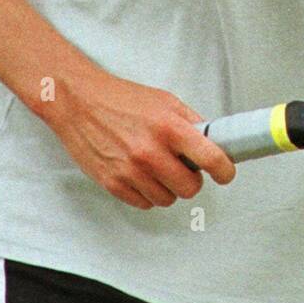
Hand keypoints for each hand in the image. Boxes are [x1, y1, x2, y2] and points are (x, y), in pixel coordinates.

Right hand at [37, 70, 235, 209]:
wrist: (78, 102)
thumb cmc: (119, 99)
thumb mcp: (164, 100)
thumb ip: (190, 122)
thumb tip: (211, 141)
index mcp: (169, 127)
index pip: (211, 158)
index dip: (225, 170)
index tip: (225, 173)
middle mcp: (150, 152)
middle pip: (190, 188)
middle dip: (191, 179)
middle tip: (184, 168)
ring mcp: (131, 171)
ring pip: (167, 199)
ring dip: (168, 188)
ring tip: (158, 168)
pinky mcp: (113, 183)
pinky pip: (144, 203)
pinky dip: (147, 193)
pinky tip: (141, 175)